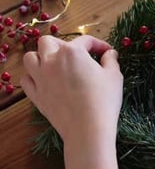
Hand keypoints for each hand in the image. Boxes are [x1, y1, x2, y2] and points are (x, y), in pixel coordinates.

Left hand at [21, 35, 123, 168]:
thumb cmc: (104, 100)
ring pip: (30, 58)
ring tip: (55, 65)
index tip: (106, 52)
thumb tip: (110, 54)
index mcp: (72, 52)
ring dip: (42, 57)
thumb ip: (111, 61)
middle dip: (63, 44)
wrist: (88, 128)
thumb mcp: (114, 77)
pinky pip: (27, 80)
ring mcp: (40, 78)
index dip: (98, 44)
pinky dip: (33, 77)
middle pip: (48, 42)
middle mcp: (52, 60)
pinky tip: (45, 81)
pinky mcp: (35, 95)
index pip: (85, 40)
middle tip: (77, 55)